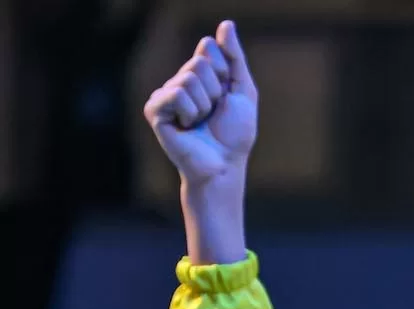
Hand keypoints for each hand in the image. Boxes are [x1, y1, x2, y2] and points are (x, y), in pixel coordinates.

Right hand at [143, 20, 256, 187]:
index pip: (209, 48)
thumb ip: (235, 57)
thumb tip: (226, 24)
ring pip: (189, 78)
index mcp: (200, 74)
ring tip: (201, 122)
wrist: (224, 164)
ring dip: (204, 105)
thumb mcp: (243, 90)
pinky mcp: (154, 109)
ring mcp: (165, 94)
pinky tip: (186, 126)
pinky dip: (189, 111)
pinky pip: (175, 94)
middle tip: (213, 114)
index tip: (227, 94)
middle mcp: (180, 81)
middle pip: (200, 63)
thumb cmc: (235, 133)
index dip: (225, 72)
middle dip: (215, 91)